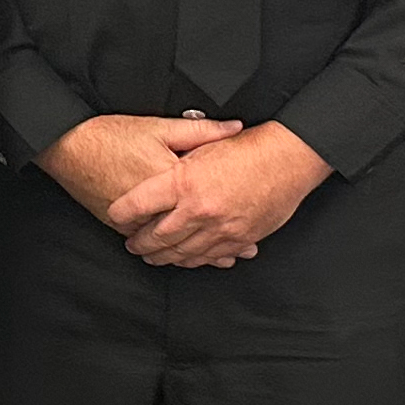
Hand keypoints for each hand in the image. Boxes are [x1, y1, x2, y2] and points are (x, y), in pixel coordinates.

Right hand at [37, 115, 247, 236]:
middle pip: (193, 230)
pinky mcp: (119, 225)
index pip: (206, 198)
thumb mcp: (158, 126)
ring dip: (200, 253)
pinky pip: (152, 244)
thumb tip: (235, 128)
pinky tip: (186, 256)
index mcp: (169, 180)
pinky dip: (172, 252)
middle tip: (246, 248)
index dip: (232, 209)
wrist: (68, 147)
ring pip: (173, 244)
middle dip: (221, 242)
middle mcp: (154, 207)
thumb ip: (200, 131)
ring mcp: (135, 221)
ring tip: (226, 257)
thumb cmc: (111, 135)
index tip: (253, 216)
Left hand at [105, 121, 330, 269]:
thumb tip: (152, 174)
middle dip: (139, 243)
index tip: (115, 216)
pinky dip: (193, 260)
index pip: (138, 205)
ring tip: (152, 255)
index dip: (121, 213)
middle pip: (156, 236)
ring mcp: (219, 228)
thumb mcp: (201, 144)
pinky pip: (209, 256)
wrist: (289, 158)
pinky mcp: (239, 238)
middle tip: (131, 243)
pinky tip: (185, 258)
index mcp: (183, 182)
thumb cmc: (247, 147)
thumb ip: (175, 162)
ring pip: (181, 252)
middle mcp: (198, 209)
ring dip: (163, 256)